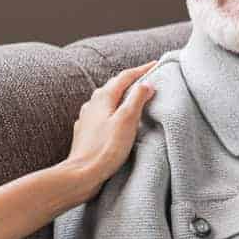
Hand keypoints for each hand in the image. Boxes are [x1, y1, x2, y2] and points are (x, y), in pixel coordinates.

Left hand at [66, 61, 156, 198]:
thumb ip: (137, 99)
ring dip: (122, 96)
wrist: (82, 174)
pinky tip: (117, 120)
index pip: (125, 76)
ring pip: (108, 100)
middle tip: (148, 78)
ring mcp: (87, 118)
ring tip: (135, 98)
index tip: (156, 64)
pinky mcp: (86, 133)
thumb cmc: (106, 148)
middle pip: (115, 86)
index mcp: (103, 97)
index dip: (142, 70)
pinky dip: (114, 112)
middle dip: (132, 81)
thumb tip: (146, 84)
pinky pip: (103, 115)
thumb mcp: (127, 120)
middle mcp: (92, 104)